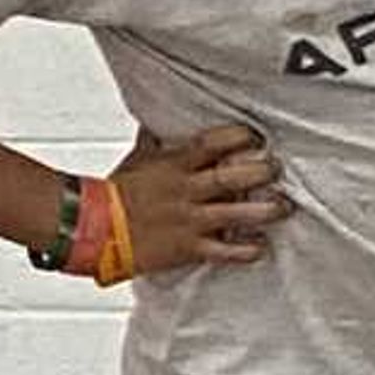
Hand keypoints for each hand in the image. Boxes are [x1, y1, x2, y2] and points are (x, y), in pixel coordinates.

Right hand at [111, 125, 285, 273]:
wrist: (91, 227)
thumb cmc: (113, 194)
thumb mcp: (136, 160)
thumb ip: (153, 142)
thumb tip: (156, 124)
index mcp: (174, 165)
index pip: (212, 143)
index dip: (238, 137)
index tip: (255, 137)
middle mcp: (186, 190)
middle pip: (233, 177)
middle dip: (262, 172)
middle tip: (276, 169)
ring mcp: (190, 220)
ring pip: (238, 214)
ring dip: (267, 210)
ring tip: (283, 206)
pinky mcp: (190, 248)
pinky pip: (227, 251)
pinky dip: (248, 249)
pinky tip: (261, 245)